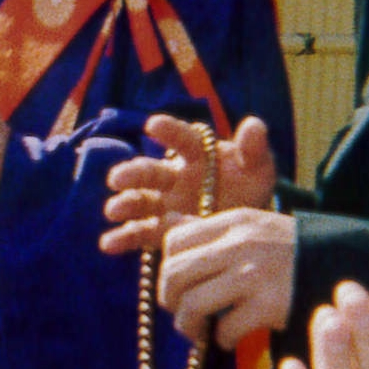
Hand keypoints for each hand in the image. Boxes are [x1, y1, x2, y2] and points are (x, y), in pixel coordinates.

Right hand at [100, 114, 280, 254]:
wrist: (245, 223)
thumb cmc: (249, 188)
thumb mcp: (259, 169)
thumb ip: (255, 149)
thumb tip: (255, 125)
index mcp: (197, 156)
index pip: (183, 140)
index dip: (169, 131)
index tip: (153, 125)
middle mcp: (174, 177)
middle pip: (152, 172)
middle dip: (134, 174)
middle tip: (117, 178)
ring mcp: (165, 204)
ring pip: (141, 201)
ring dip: (125, 204)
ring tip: (113, 210)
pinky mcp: (161, 230)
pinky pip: (140, 233)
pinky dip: (123, 238)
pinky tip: (109, 243)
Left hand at [153, 207, 295, 348]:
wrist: (348, 267)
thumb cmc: (293, 252)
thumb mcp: (254, 226)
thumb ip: (212, 229)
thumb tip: (168, 225)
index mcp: (234, 221)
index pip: (174, 241)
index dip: (166, 268)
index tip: (176, 285)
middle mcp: (240, 243)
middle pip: (175, 273)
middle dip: (170, 300)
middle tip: (181, 313)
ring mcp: (254, 274)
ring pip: (192, 303)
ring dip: (188, 325)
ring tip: (199, 331)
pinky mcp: (269, 305)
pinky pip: (225, 329)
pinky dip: (221, 340)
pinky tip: (230, 339)